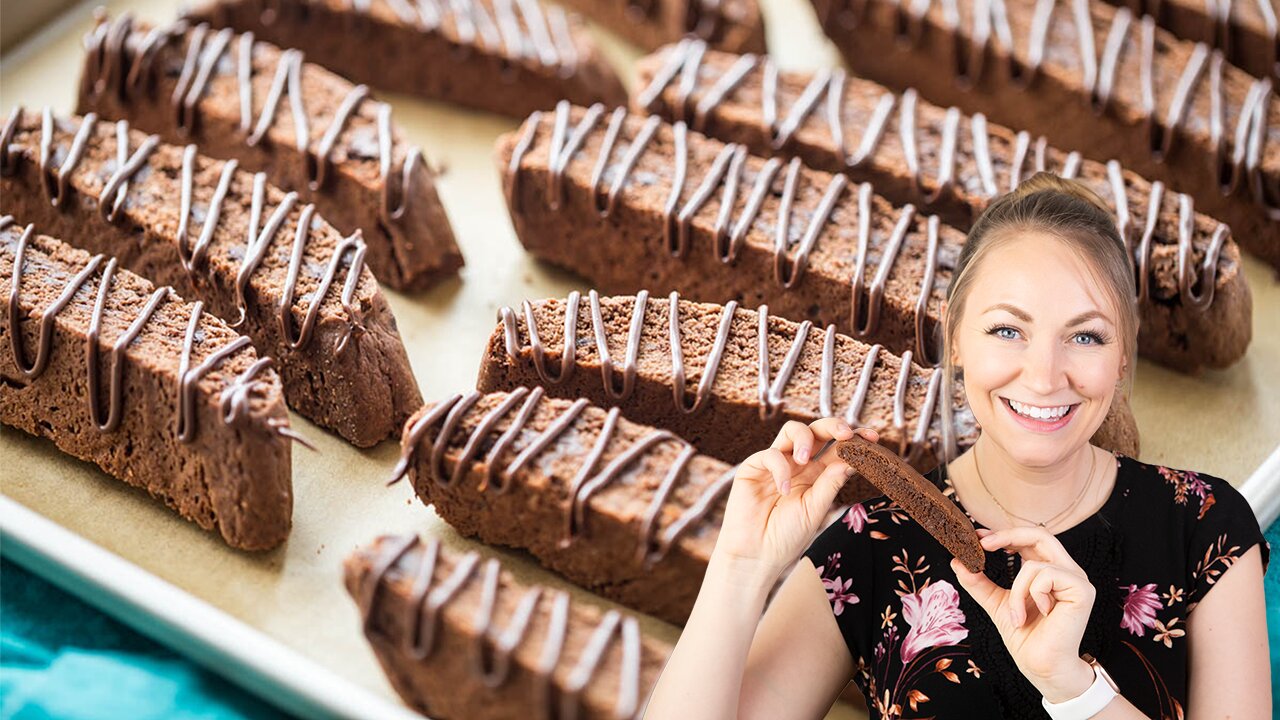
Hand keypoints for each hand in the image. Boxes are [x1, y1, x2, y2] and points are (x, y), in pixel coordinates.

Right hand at [712, 419, 878, 585]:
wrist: (757, 555)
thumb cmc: (787, 537)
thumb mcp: (815, 510)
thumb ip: (830, 485)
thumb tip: (850, 462)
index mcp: (817, 474)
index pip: (838, 448)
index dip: (854, 439)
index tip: (872, 438)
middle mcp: (798, 464)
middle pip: (817, 430)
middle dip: (833, 425)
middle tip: (844, 434)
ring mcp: (776, 463)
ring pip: (792, 430)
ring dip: (804, 437)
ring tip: (807, 459)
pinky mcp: (754, 467)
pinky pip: (770, 454)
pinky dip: (780, 468)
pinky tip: (783, 490)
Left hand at [950, 527, 1098, 702]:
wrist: (1041, 666)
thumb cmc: (1025, 637)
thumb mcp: (996, 603)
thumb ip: (979, 582)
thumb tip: (957, 561)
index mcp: (1050, 570)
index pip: (1029, 539)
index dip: (1004, 533)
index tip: (977, 536)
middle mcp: (1066, 570)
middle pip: (1040, 533)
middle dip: (1007, 535)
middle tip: (982, 544)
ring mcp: (1076, 579)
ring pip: (1035, 563)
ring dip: (1016, 590)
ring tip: (1016, 616)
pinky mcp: (1082, 590)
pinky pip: (1046, 575)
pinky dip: (1030, 594)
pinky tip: (1039, 614)